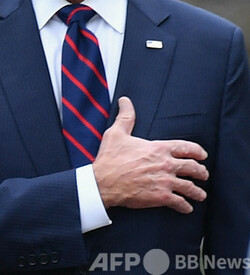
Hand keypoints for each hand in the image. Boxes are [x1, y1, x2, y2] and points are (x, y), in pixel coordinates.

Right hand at [92, 97, 208, 213]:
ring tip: (200, 194)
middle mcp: (166, 165)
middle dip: (201, 172)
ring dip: (197, 192)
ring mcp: (165, 182)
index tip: (202, 155)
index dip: (198, 151)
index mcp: (159, 148)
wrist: (104, 182)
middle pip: (193, 168)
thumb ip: (125, 117)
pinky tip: (186, 207)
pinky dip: (185, 206)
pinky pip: (180, 203)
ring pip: (190, 187)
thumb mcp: (116, 133)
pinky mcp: (161, 197)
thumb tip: (125, 101)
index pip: (186, 147)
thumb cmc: (110, 158)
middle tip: (203, 174)